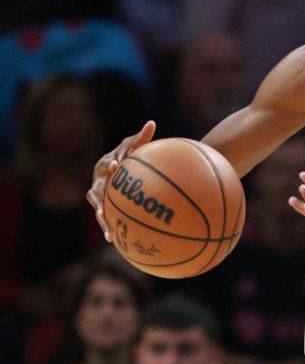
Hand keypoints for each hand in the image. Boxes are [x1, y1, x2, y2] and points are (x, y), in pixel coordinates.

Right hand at [86, 120, 155, 241]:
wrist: (116, 165)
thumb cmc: (128, 154)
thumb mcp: (134, 145)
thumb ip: (142, 137)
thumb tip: (151, 122)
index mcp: (106, 164)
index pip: (107, 164)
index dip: (110, 165)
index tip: (116, 166)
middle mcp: (99, 179)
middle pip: (95, 191)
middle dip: (98, 200)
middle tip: (101, 208)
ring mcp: (99, 193)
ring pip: (97, 207)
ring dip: (101, 218)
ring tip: (108, 231)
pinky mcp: (104, 204)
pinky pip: (104, 215)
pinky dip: (107, 226)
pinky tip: (114, 240)